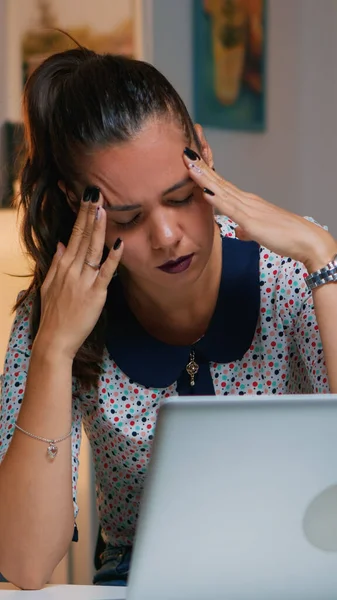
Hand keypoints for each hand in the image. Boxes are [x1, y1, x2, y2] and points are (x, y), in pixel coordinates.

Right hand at [36, 189, 122, 359]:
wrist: (55, 339)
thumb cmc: (54, 314)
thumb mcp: (49, 285)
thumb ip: (56, 263)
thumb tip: (61, 244)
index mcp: (63, 266)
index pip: (73, 234)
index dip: (81, 215)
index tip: (87, 198)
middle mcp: (72, 270)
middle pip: (82, 237)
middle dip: (89, 214)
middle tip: (96, 193)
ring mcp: (84, 281)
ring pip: (92, 250)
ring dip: (98, 229)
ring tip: (103, 209)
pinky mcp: (96, 295)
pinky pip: (105, 273)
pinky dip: (113, 258)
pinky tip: (119, 244)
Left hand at [183, 148, 336, 272]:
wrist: (305, 240)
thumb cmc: (285, 236)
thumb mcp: (259, 234)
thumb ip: (247, 230)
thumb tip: (239, 231)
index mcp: (246, 203)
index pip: (221, 185)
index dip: (206, 173)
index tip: (192, 163)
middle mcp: (246, 200)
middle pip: (218, 181)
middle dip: (201, 167)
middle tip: (185, 152)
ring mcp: (248, 208)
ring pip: (221, 189)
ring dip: (204, 177)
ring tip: (189, 164)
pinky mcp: (251, 221)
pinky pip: (230, 208)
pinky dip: (216, 199)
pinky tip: (204, 191)